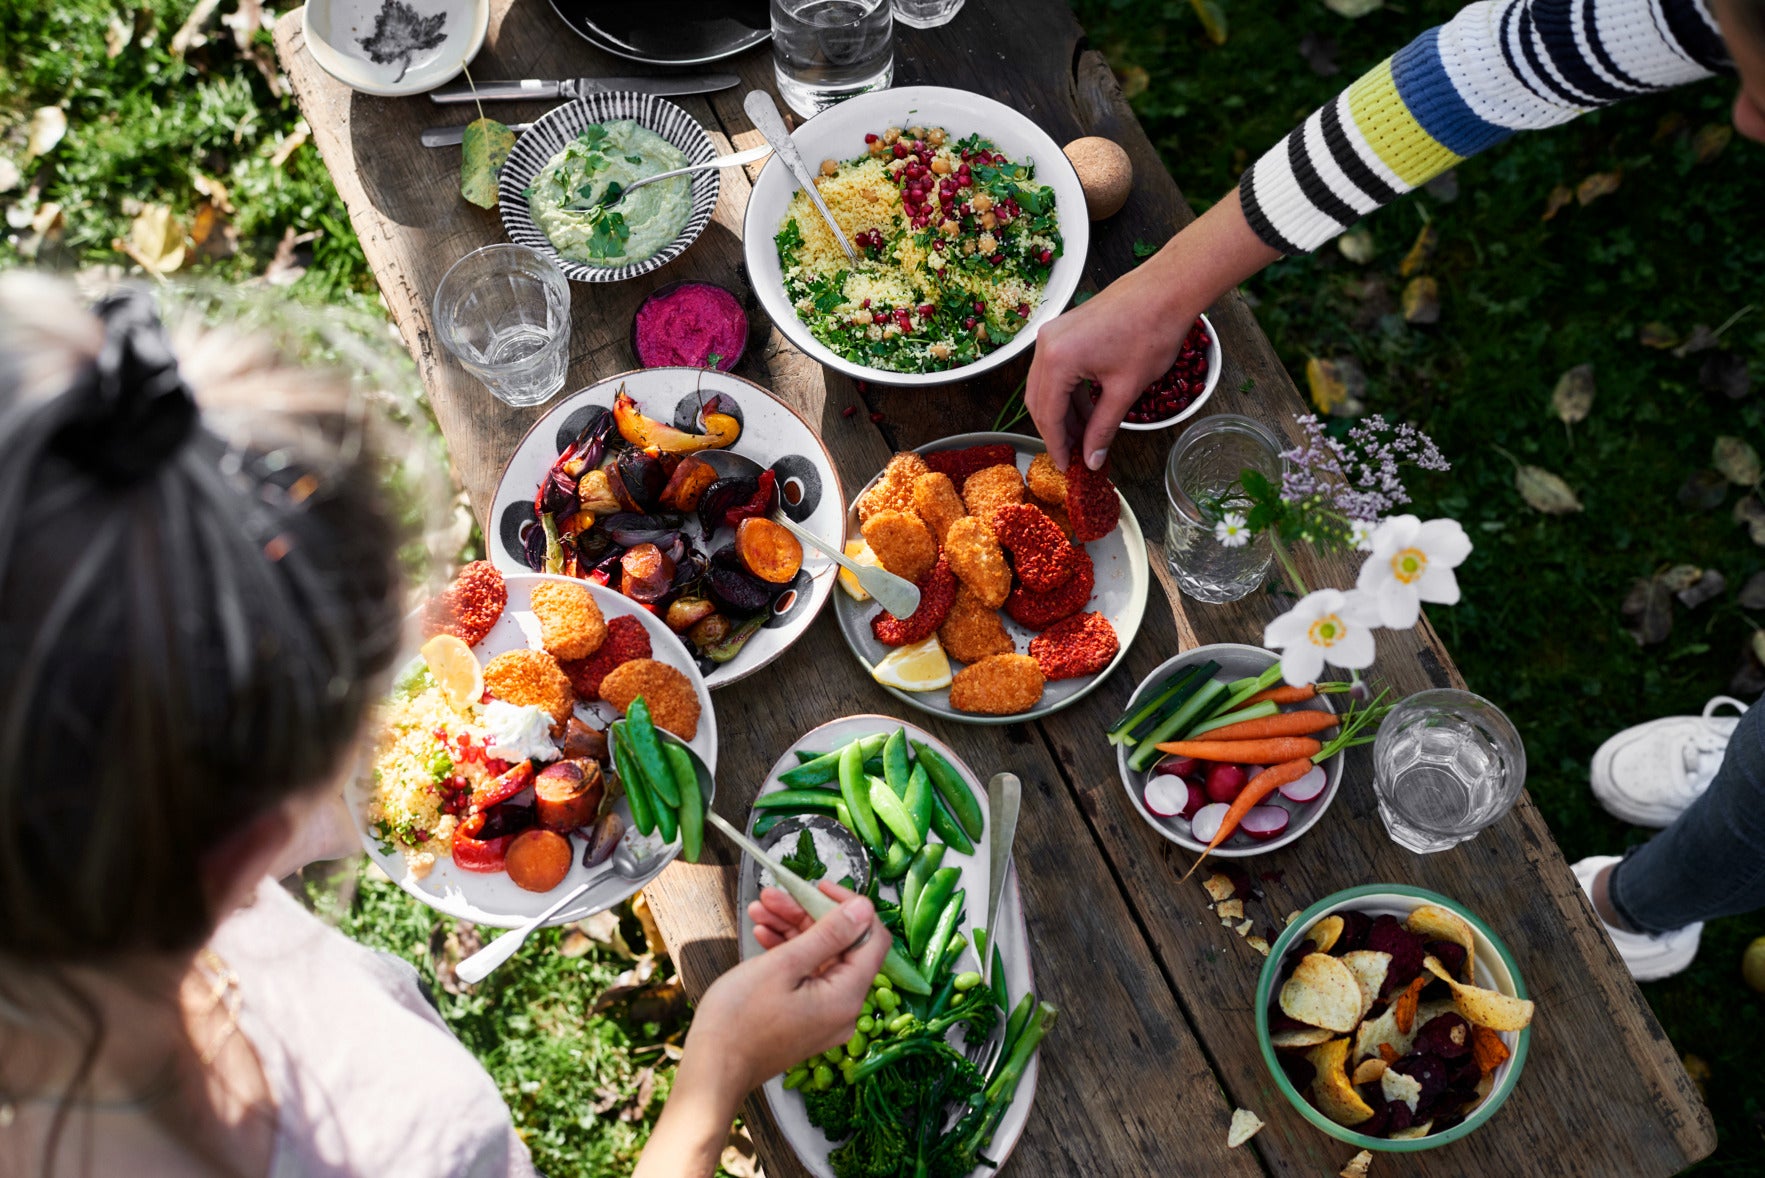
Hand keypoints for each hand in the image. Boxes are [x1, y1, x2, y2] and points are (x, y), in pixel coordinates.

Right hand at [695, 881, 888, 1092]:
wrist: (711, 1070)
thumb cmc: (740, 1019)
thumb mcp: (784, 965)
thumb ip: (828, 934)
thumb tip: (864, 908)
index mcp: (847, 995)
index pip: (872, 938)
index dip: (850, 907)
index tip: (818, 887)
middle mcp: (844, 1008)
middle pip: (840, 946)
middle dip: (807, 915)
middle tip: (774, 894)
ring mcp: (824, 1015)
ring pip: (818, 958)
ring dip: (791, 929)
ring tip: (759, 909)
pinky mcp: (805, 1019)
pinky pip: (805, 977)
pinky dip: (786, 954)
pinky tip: (761, 934)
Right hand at [1026, 262, 1203, 472]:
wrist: (1165, 291)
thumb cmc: (1150, 333)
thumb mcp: (1125, 390)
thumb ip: (1103, 429)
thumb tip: (1092, 459)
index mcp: (1057, 359)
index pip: (1048, 414)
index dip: (1057, 445)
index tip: (1068, 467)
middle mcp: (1046, 345)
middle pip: (1039, 401)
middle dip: (1057, 431)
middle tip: (1075, 456)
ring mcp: (1053, 334)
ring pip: (1047, 386)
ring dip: (1063, 413)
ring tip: (1084, 436)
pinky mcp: (1064, 330)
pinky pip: (1057, 369)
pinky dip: (1069, 393)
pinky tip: (1087, 410)